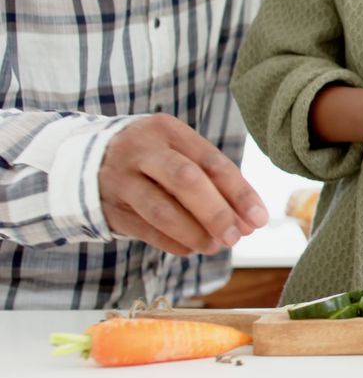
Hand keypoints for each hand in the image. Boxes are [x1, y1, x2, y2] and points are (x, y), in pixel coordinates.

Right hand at [98, 114, 267, 256]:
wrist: (90, 161)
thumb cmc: (156, 157)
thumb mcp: (182, 153)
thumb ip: (217, 182)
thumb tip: (250, 221)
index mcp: (168, 130)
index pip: (211, 162)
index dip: (239, 193)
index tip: (258, 219)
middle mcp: (141, 150)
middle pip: (185, 180)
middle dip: (216, 212)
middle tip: (236, 236)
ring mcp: (122, 179)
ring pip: (162, 211)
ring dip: (196, 234)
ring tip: (216, 246)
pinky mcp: (111, 209)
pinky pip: (148, 231)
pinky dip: (175, 243)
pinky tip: (192, 247)